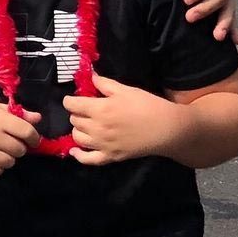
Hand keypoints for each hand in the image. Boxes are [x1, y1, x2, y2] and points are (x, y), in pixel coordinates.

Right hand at [0, 95, 39, 175]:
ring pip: (10, 162)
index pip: (27, 132)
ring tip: (0, 149)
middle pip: (20, 150)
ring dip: (9, 157)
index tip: (32, 138)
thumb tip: (37, 118)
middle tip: (11, 140)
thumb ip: (15, 112)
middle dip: (19, 146)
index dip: (34, 137)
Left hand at [63, 74, 180, 166]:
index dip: (70, 100)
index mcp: (99, 109)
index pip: (72, 105)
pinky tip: (74, 151)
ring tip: (86, 125)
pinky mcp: (110, 157)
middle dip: (77, 113)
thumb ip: (104, 84)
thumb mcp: (125, 90)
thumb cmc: (147, 105)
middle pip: (74, 120)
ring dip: (78, 129)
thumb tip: (89, 77)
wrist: (167, 128)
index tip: (74, 98)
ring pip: (78, 138)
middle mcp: (97, 128)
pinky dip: (78, 155)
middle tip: (86, 110)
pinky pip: (88, 159)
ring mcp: (103, 144)